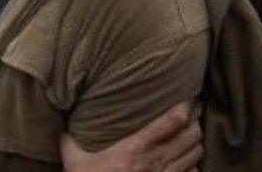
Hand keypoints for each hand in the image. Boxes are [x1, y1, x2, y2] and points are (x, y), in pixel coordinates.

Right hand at [60, 102, 202, 171]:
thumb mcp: (72, 155)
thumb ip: (70, 133)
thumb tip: (64, 108)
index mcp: (137, 146)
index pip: (173, 120)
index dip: (184, 105)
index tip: (185, 96)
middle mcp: (156, 161)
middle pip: (193, 134)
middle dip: (193, 123)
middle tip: (186, 116)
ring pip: (196, 152)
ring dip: (194, 143)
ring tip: (187, 135)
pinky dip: (192, 164)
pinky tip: (184, 159)